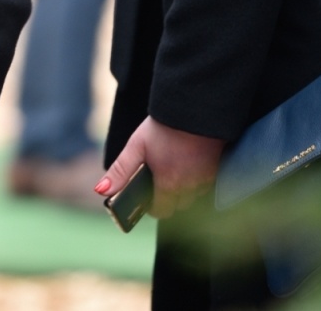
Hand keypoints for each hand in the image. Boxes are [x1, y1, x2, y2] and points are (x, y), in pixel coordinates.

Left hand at [97, 115, 224, 217]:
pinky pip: (206, 185)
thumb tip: (101, 191)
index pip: (161, 212)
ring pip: (193, 197)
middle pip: (178, 206)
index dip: (152, 207)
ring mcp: (207, 180)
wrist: (196, 107)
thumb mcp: (136, 146)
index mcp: (169, 184)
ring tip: (174, 168)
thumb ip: (120, 171)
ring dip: (184, 190)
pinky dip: (197, 180)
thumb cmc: (164, 127)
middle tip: (159, 179)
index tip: (146, 196)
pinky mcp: (219, 170)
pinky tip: (189, 163)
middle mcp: (191, 187)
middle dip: (168, 198)